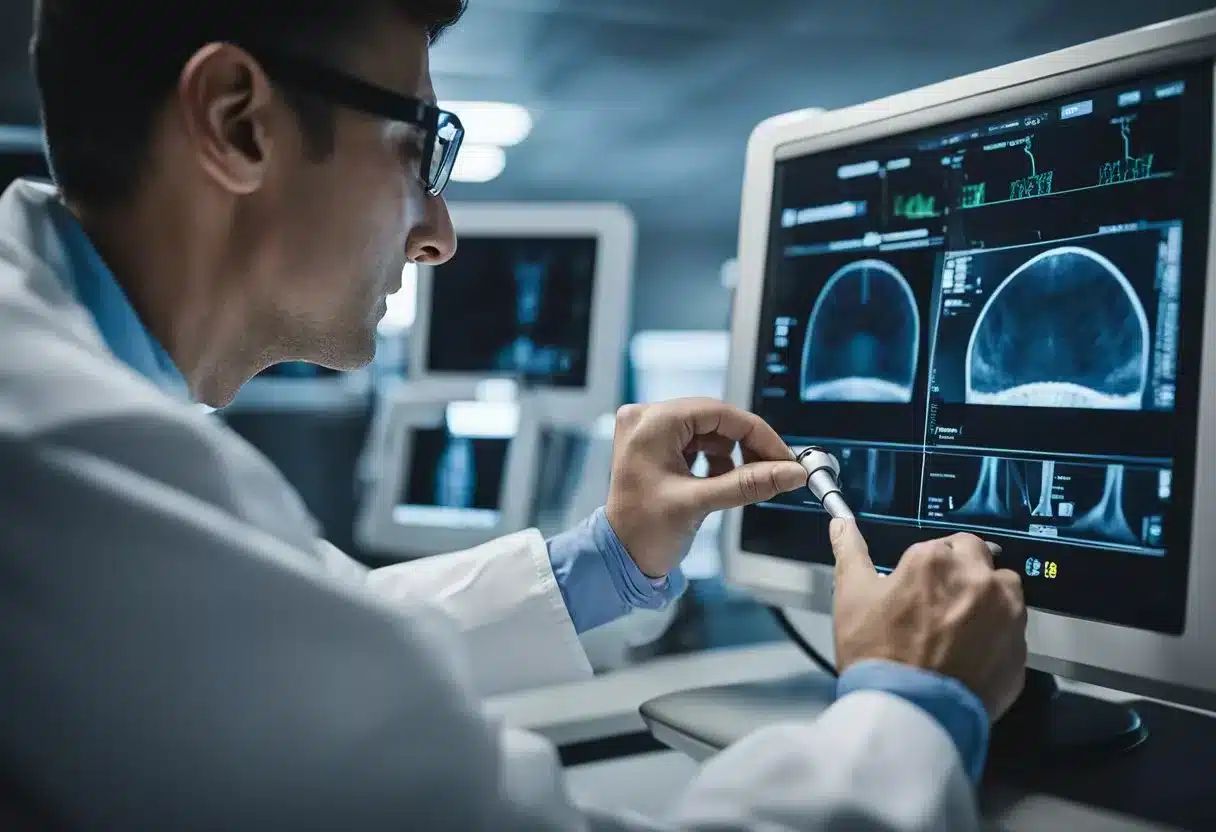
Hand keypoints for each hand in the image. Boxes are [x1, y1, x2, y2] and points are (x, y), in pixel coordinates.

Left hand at [604, 398, 806, 578]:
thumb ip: (748, 483)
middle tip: (775, 469)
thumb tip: (790, 472)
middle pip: (716, 419)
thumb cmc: (643, 531)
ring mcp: (649, 431)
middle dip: (747, 445)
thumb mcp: (700, 503)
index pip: (720, 413)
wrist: (619, 557)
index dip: (758, 435)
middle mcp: (647, 418)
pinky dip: (714, 459)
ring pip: (709, 430)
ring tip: (740, 482)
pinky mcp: (655, 445)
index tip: (784, 457)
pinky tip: (719, 481)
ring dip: (731, 454)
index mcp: (651, 424)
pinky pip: (696, 441)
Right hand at [830, 519, 1027, 720]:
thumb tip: (840, 523)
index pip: (940, 545)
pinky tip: (971, 655)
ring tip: (961, 626)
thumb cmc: (876, 653)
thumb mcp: (851, 597)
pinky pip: (1013, 631)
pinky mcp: (1019, 650)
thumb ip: (850, 552)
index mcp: (935, 560)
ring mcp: (1006, 615)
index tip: (917, 589)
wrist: (910, 713)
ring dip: (988, 596)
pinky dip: (997, 636)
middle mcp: (978, 579)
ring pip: (1005, 588)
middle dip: (962, 570)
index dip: (927, 567)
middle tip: (939, 602)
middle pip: (979, 556)